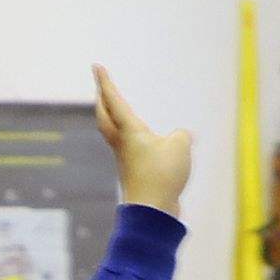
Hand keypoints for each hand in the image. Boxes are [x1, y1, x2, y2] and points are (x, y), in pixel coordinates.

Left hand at [95, 65, 192, 218]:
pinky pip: (129, 149)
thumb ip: (181, 135)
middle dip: (102, 100)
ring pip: (113, 134)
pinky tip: (143, 141)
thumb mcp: (180, 147)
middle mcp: (123, 144)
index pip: (114, 101)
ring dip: (112, 119)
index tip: (96, 67)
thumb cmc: (162, 176)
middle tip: (102, 88)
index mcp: (129, 132)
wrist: (153, 213)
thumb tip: (182, 137)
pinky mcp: (135, 174)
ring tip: (117, 111)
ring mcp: (127, 161)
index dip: (105, 83)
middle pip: (104, 118)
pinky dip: (130, 137)